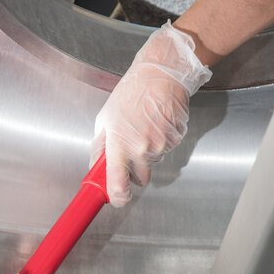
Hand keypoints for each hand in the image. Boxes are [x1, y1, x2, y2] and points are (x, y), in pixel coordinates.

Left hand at [91, 21, 211, 206]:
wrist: (160, 75)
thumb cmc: (131, 93)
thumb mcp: (105, 119)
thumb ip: (100, 147)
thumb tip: (97, 167)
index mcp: (120, 145)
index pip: (117, 185)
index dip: (117, 197)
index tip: (116, 198)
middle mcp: (142, 149)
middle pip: (141, 179)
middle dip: (135, 172)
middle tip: (130, 152)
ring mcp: (162, 145)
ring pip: (154, 162)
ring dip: (148, 152)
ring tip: (144, 126)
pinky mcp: (176, 139)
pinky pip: (166, 149)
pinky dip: (161, 140)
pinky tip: (156, 122)